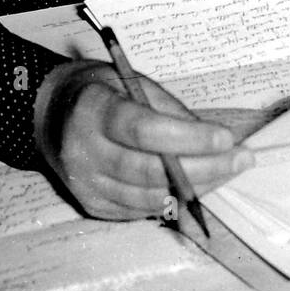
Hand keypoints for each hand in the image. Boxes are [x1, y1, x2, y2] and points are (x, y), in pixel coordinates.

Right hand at [33, 59, 254, 220]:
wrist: (48, 115)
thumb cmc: (98, 92)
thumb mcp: (128, 80)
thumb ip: (166, 108)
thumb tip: (210, 139)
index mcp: (92, 111)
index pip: (142, 130)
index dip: (187, 138)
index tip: (226, 138)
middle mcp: (83, 152)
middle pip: (149, 170)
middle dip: (203, 168)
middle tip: (240, 159)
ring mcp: (85, 185)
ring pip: (148, 197)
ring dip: (196, 188)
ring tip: (227, 172)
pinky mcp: (92, 206)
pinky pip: (140, 210)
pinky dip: (173, 200)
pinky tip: (197, 186)